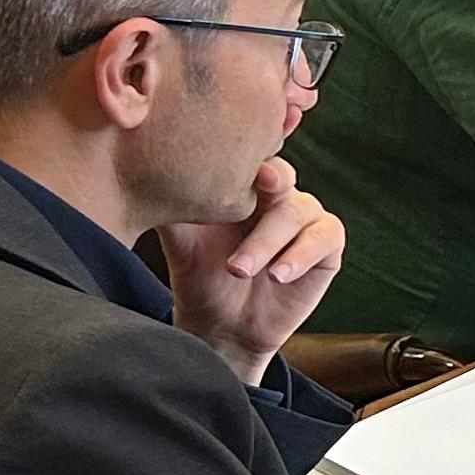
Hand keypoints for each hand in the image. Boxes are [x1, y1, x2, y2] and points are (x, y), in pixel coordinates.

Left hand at [161, 158, 345, 384]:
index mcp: (244, 185)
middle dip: (271, 180)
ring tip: (239, 269)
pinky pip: (324, 238)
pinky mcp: (326, 246)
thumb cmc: (200, 278)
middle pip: (281, 175)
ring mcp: (306, 218)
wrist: (223, 327)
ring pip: (297, 211)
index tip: (242, 156)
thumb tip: (148, 178)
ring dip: (267, 240)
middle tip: (259, 182)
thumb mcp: (180, 243)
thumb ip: (175, 210)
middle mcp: (279, 195)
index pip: (253, 154)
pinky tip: (277, 275)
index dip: (253, 146)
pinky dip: (300, 255)